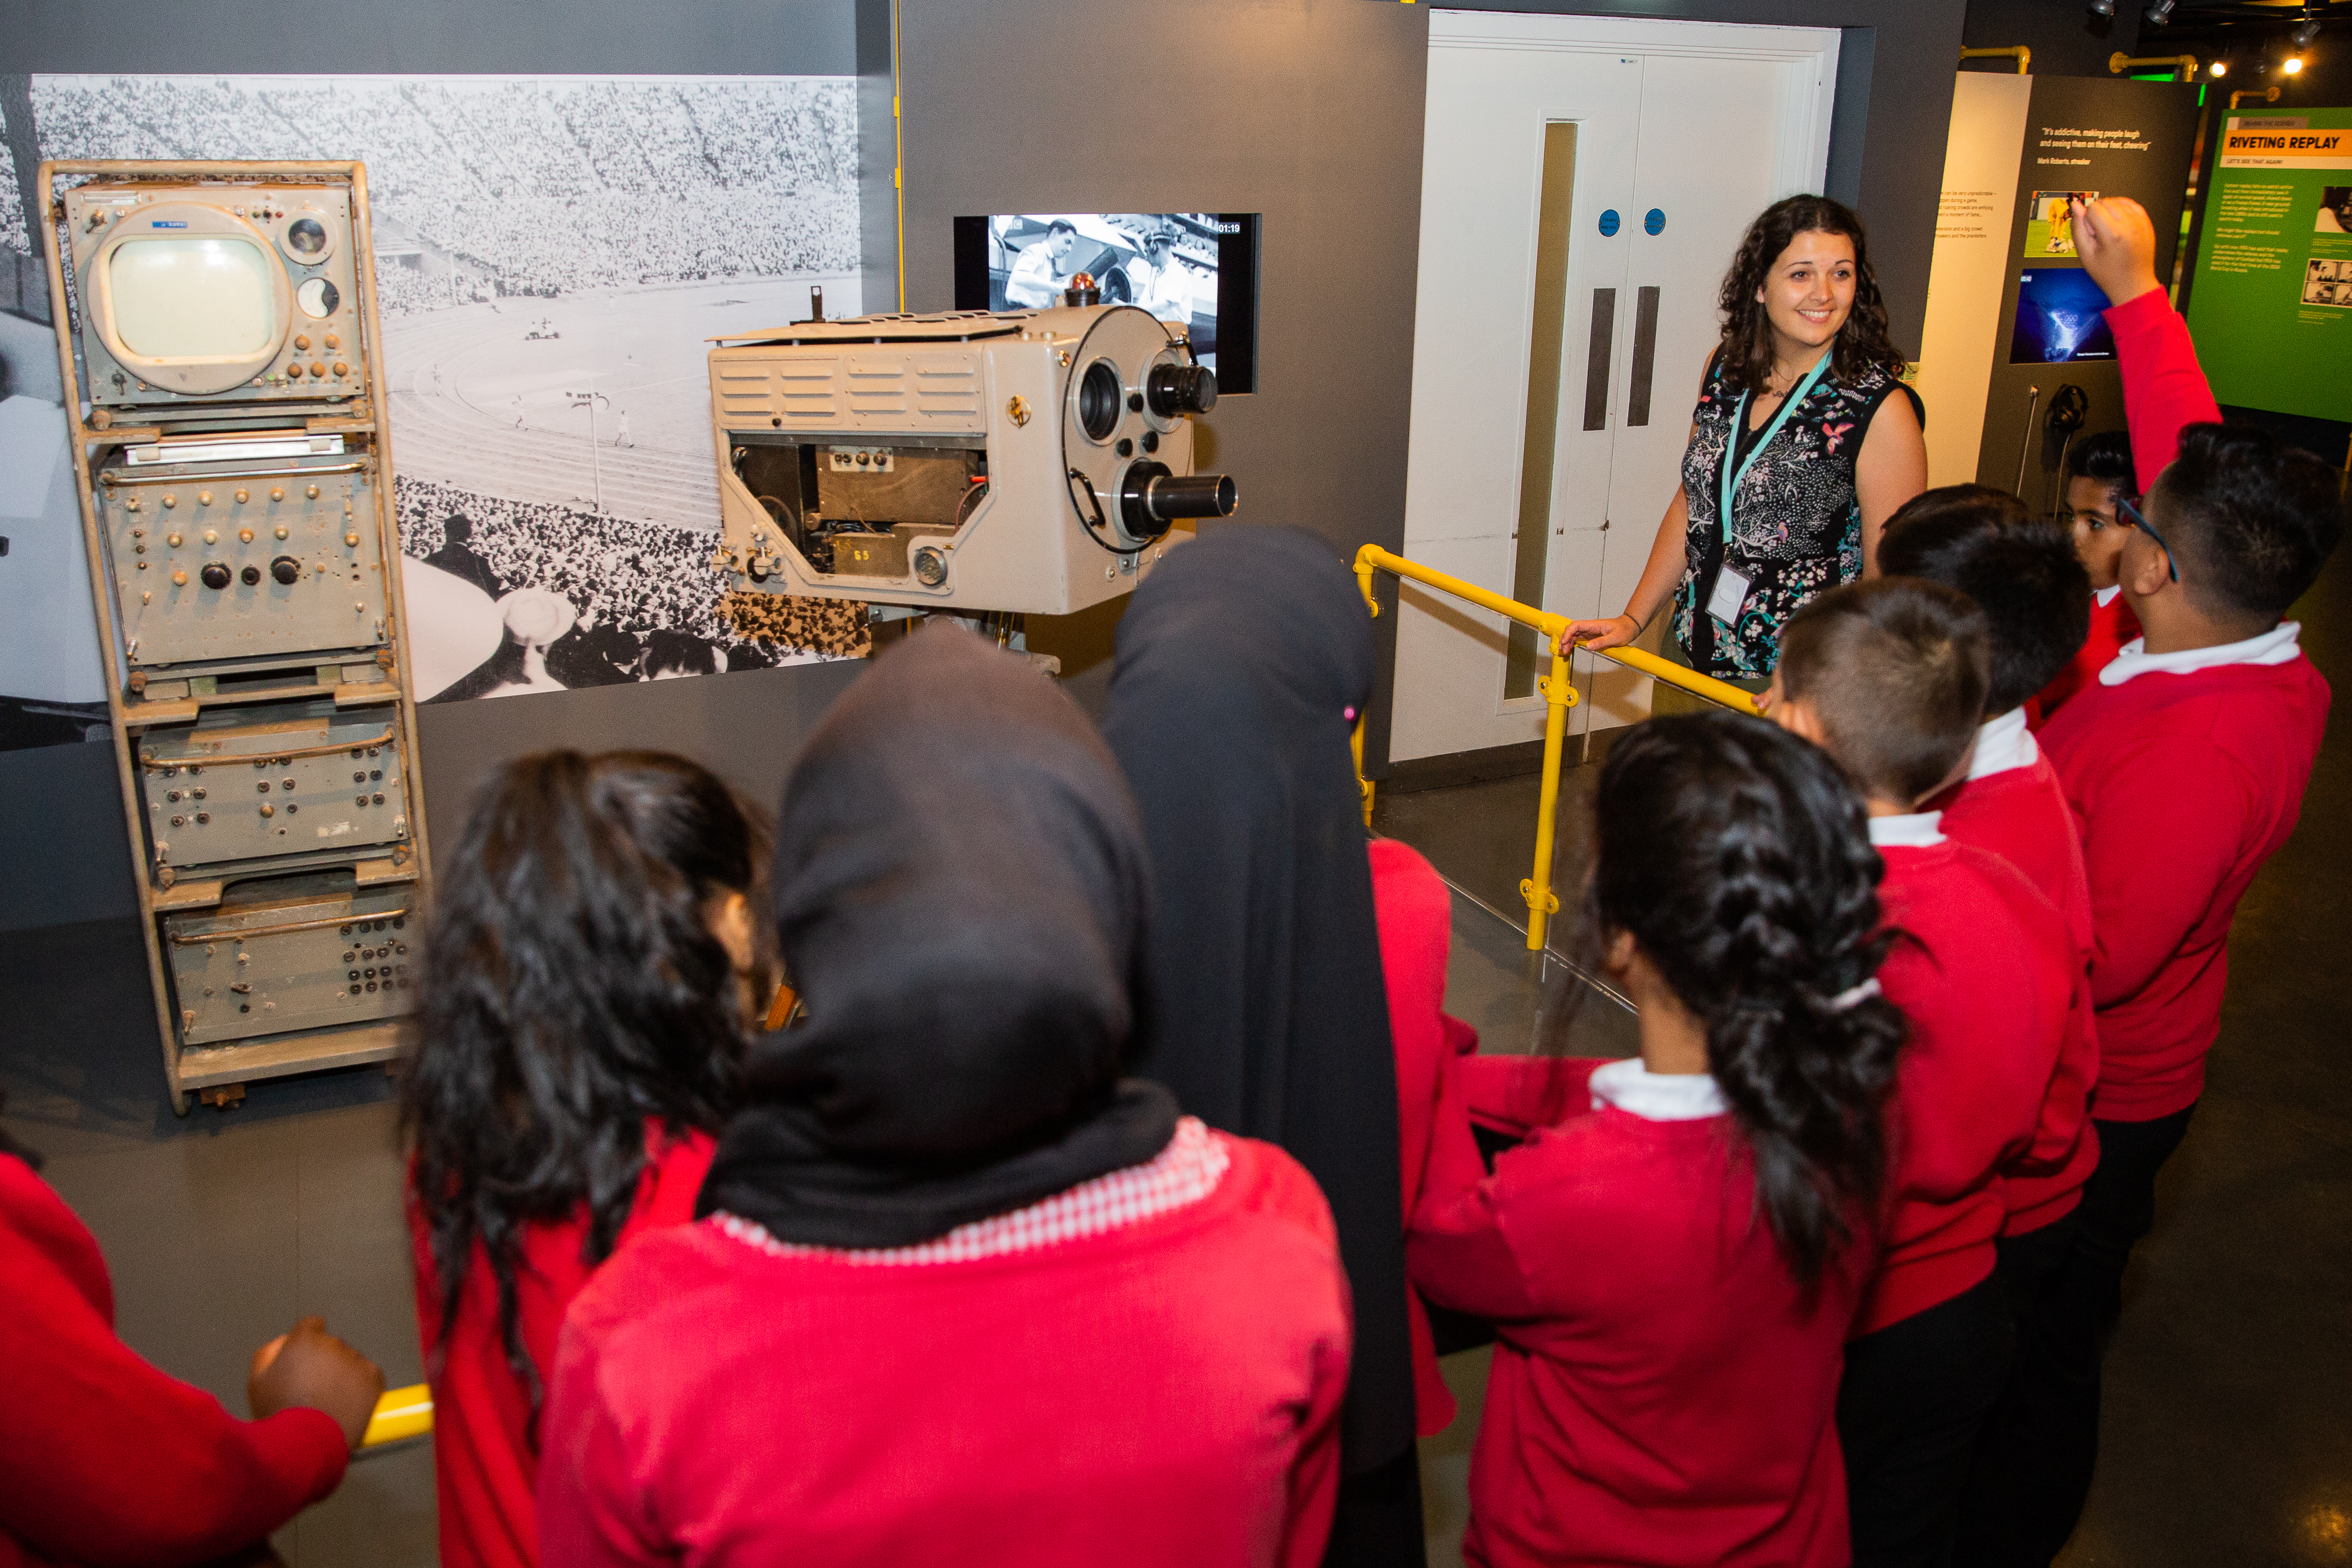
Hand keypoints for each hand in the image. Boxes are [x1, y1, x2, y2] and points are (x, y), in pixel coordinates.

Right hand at [249, 1316, 384, 1450]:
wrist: (304, 1443)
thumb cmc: (278, 1415)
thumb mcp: (258, 1381)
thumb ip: (269, 1353)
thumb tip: (284, 1343)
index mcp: (305, 1340)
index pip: (311, 1326)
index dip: (306, 1343)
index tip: (304, 1360)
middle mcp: (334, 1344)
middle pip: (331, 1346)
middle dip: (323, 1361)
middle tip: (312, 1389)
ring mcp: (357, 1361)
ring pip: (350, 1361)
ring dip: (342, 1375)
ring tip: (327, 1402)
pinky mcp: (374, 1378)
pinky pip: (369, 1376)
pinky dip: (361, 1387)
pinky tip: (346, 1404)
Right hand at [1564, 613, 1640, 650]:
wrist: (1631, 626)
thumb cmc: (1625, 629)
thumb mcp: (1615, 638)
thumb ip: (1601, 642)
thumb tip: (1588, 646)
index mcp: (1594, 624)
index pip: (1576, 625)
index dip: (1568, 633)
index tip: (1564, 642)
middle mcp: (1590, 627)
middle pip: (1571, 630)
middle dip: (1564, 639)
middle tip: (1562, 650)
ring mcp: (1590, 631)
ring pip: (1573, 635)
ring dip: (1567, 642)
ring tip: (1565, 652)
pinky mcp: (1591, 636)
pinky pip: (1578, 639)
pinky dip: (1572, 644)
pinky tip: (1570, 650)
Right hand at [2072, 197, 2162, 306]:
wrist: (2133, 283)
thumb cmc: (2108, 273)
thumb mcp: (2085, 254)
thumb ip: (2078, 228)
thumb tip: (2076, 206)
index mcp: (2112, 234)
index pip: (2093, 208)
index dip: (2087, 220)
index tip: (2092, 234)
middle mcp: (2129, 225)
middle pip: (2106, 202)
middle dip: (2098, 213)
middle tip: (2099, 233)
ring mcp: (2140, 223)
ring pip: (2118, 201)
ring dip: (2109, 210)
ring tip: (2109, 229)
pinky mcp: (2147, 222)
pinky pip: (2132, 204)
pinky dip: (2122, 209)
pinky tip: (2118, 222)